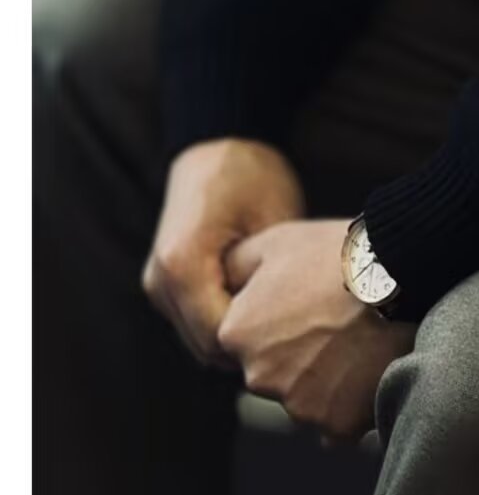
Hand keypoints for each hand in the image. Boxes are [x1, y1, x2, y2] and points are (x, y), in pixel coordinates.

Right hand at [142, 138, 304, 364]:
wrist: (218, 144)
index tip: (304, 343)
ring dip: (239, 342)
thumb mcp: (273, 224)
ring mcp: (158, 284)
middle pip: (207, 346)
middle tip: (302, 346)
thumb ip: (272, 279)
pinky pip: (197, 323)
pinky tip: (267, 316)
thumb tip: (294, 327)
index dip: (263, 345)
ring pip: (201, 341)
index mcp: (182, 262)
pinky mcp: (166, 284)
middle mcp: (160, 279)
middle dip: (253, 350)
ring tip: (287, 333)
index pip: (221, 335)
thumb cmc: (252, 175)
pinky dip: (228, 327)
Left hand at [219, 219, 417, 441]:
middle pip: (272, 372)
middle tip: (333, 323)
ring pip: (305, 399)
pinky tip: (368, 370)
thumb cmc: (340, 257)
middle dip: (297, 355)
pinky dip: (350, 405)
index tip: (305, 306)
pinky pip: (337, 422)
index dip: (276, 320)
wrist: (403, 282)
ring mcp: (298, 406)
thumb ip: (235, 266)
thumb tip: (222, 280)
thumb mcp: (275, 242)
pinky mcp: (336, 426)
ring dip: (325, 381)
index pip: (243, 339)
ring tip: (357, 343)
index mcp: (236, 333)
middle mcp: (258, 377)